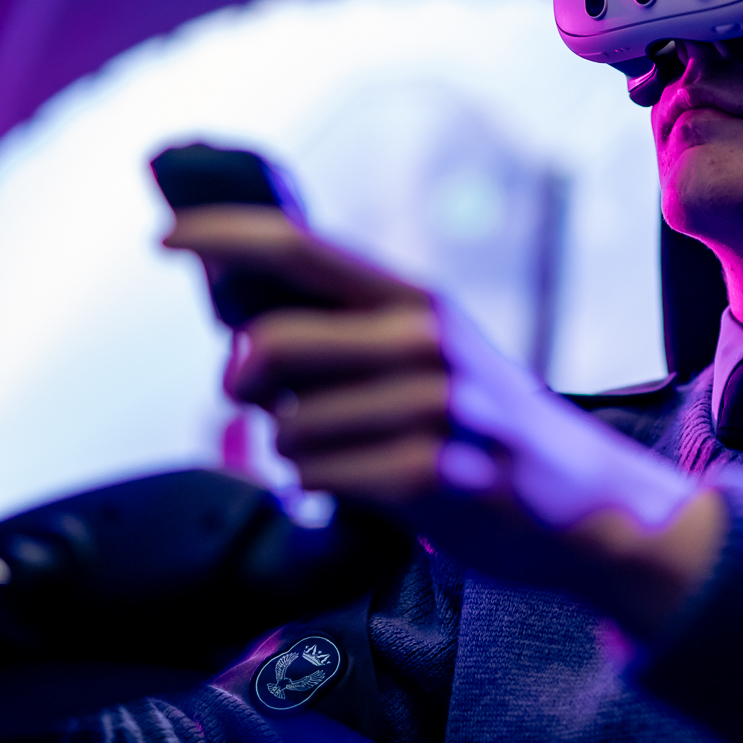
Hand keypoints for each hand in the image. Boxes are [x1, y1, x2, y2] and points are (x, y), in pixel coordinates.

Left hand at [163, 205, 725, 635]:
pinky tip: (364, 485)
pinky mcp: (431, 475)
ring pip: (285, 426)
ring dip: (292, 449)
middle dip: (240, 383)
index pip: (298, 248)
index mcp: (416, 297)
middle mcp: (426, 339)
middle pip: (271, 345)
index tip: (161, 238)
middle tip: (251, 402)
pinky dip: (320, 486)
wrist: (582, 505)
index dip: (219, 237)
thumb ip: (346, 333)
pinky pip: (317, 478)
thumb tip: (236, 330)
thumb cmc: (482, 428)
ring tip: (349, 453)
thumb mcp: (429, 354)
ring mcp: (434, 407)